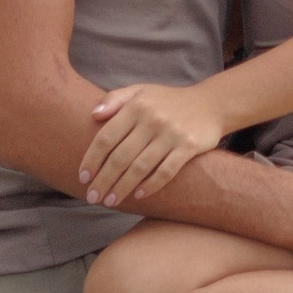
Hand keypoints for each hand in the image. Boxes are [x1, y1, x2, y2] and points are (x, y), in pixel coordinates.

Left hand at [80, 77, 233, 206]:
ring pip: (140, 167)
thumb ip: (115, 99)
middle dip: (103, 180)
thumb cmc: (168, 101)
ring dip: (122, 187)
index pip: (107, 137)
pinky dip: (150, 185)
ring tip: (110, 201)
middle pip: (120, 156)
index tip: (82, 177)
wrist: (210, 104)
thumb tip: (93, 115)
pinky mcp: (188, 147)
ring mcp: (171, 133)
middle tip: (92, 197)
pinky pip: (165, 171)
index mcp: (137, 105)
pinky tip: (139, 195)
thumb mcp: (141, 91)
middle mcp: (153, 119)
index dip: (92, 159)